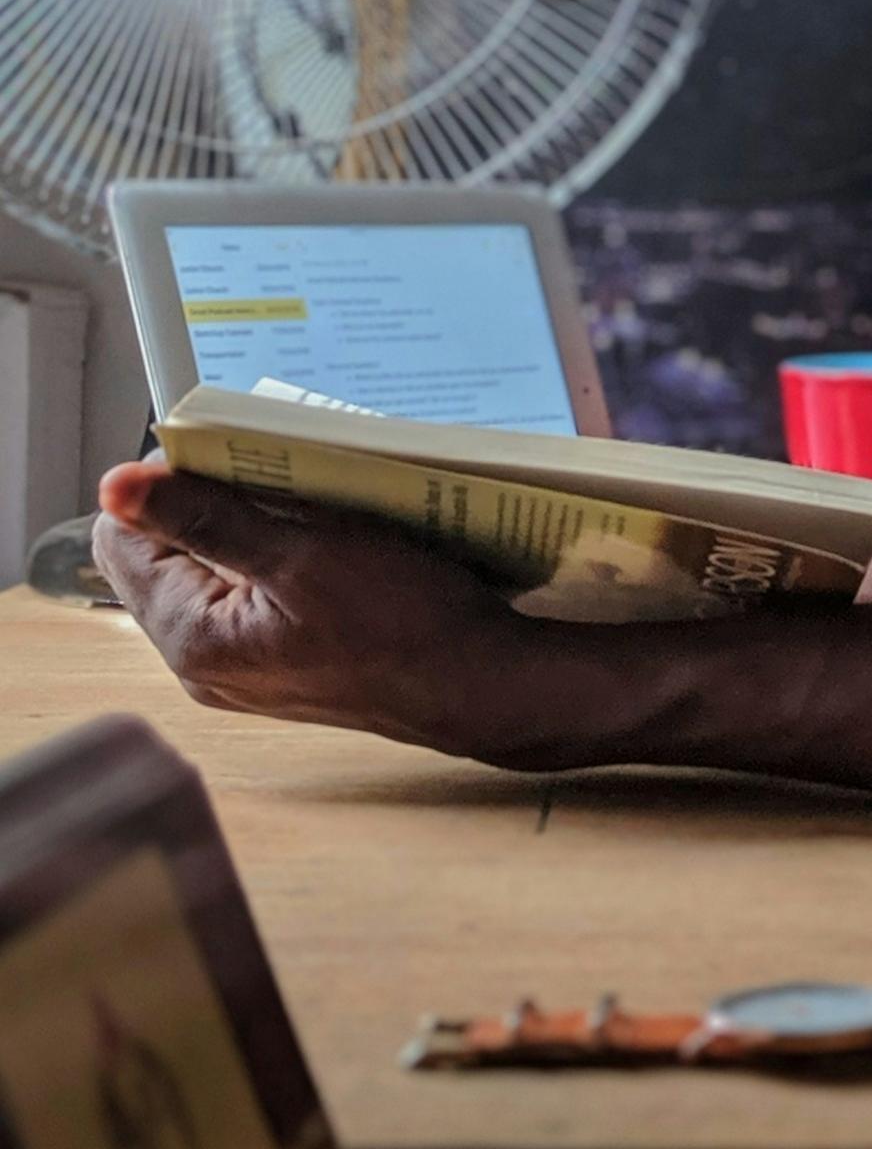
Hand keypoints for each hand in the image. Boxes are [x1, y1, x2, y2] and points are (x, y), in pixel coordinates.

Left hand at [92, 461, 556, 762]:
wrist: (478, 683)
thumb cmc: (403, 623)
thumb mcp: (304, 553)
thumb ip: (207, 518)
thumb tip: (116, 486)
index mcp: (192, 639)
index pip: (124, 541)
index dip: (166, 490)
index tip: (227, 465)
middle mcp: (204, 663)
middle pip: (170, 554)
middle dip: (217, 506)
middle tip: (284, 484)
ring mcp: (245, 667)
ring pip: (218, 569)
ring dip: (257, 526)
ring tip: (314, 511)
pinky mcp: (284, 662)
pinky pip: (257, 592)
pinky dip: (285, 557)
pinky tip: (333, 545)